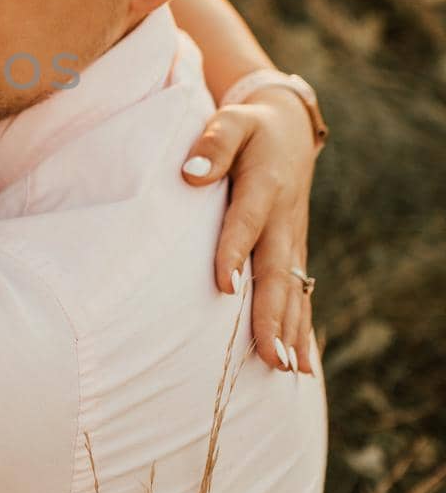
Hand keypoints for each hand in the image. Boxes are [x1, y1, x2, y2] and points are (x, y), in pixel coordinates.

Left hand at [181, 89, 317, 373]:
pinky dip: (302, 328)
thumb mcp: (231, 122)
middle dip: (272, 315)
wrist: (289, 128)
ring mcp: (292, 238)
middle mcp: (284, 219)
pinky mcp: (294, 250)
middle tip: (269, 356)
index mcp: (265, 186)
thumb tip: (191, 174)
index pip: (246, 223)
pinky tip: (301, 365)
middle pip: (277, 271)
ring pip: (293, 290)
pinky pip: (300, 293)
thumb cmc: (248, 128)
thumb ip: (213, 143)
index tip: (225, 286)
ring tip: (287, 370)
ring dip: (291, 330)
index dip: (234, 253)